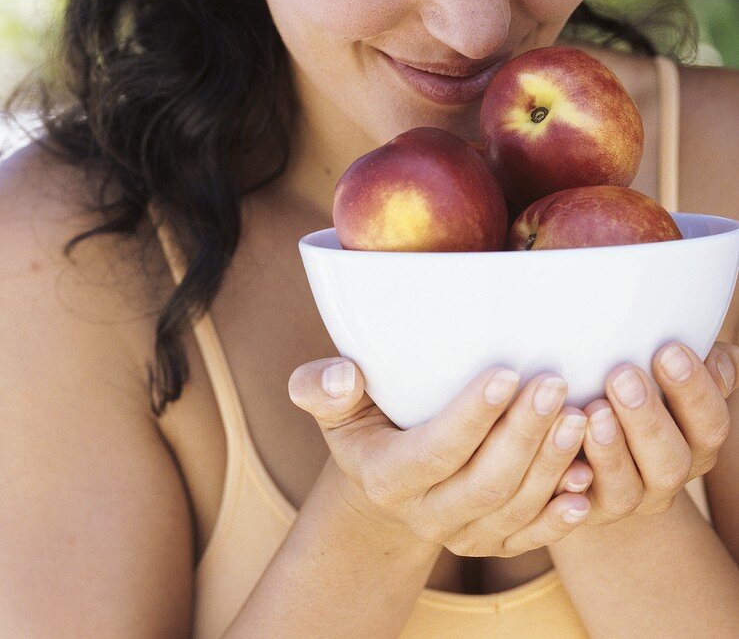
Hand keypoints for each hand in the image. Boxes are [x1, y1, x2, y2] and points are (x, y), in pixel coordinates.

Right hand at [288, 358, 595, 557]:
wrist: (382, 476)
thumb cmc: (362, 418)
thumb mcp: (331, 402)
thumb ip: (321, 386)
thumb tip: (341, 376)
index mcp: (385, 476)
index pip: (434, 452)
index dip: (472, 417)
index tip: (506, 373)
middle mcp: (424, 515)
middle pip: (484, 484)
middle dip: (523, 435)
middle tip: (555, 384)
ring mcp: (461, 534)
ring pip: (514, 509)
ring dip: (551, 466)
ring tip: (579, 416)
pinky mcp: (492, 543)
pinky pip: (532, 537)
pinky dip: (562, 514)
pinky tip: (585, 481)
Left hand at [553, 340, 738, 523]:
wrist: (588, 445)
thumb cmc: (628, 385)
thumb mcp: (662, 372)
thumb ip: (692, 362)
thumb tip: (718, 356)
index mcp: (695, 439)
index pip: (710, 424)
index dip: (695, 391)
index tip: (668, 351)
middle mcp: (668, 474)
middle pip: (671, 461)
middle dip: (648, 419)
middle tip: (622, 377)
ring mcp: (629, 497)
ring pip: (627, 490)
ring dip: (611, 452)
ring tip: (594, 411)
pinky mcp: (586, 509)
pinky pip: (579, 504)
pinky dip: (571, 479)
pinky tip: (564, 453)